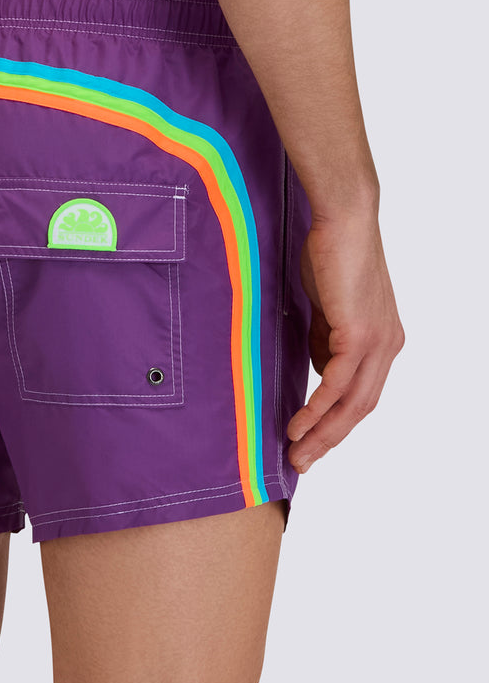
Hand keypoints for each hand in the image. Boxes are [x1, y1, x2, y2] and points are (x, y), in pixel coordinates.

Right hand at [286, 212, 403, 472]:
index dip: (336, 423)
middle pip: (360, 409)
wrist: (344, 219)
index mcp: (382, 341)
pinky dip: (317, 409)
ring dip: (322, 433)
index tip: (310, 443)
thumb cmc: (330, 254)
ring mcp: (378, 342)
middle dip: (329, 439)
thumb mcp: (326, 309)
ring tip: (296, 453)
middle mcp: (387, 346)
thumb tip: (316, 372)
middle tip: (301, 463)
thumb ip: (324, 341)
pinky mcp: (361, 335)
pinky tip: (298, 425)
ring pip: (352, 404)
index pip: (361, 394)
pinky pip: (337, 384)